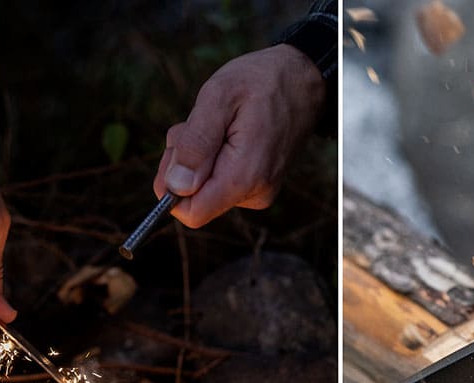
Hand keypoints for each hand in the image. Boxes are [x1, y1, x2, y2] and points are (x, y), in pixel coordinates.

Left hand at [153, 44, 323, 227]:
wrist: (303, 78)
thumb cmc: (262, 81)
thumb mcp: (218, 97)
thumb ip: (195, 144)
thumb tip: (176, 187)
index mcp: (244, 176)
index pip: (190, 213)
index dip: (170, 186)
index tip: (178, 149)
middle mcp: (254, 192)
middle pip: (192, 199)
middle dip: (182, 163)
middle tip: (197, 125)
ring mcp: (257, 190)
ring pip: (202, 188)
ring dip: (195, 155)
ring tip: (217, 122)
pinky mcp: (256, 184)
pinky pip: (218, 180)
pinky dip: (210, 156)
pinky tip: (226, 130)